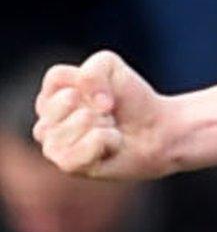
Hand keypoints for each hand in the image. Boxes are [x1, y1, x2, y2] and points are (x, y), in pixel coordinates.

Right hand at [34, 51, 174, 179]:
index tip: (104, 89)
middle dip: (98, 104)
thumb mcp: (112, 67)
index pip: (56, 77)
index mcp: (50, 95)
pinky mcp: (67, 164)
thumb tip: (88, 101)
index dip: (90, 80)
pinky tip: (112, 143)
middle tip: (108, 113)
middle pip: (66, 100)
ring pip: (78, 122)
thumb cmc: (129, 97)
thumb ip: (93, 70)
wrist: (155, 129)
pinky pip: (86, 145)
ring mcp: (53, 145)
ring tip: (110, 128)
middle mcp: (46, 121)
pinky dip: (107, 140)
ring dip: (104, 123)